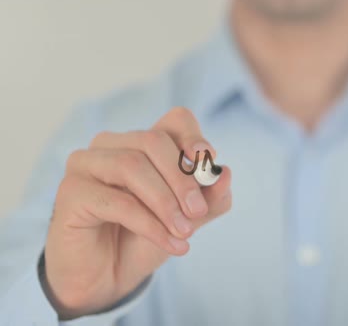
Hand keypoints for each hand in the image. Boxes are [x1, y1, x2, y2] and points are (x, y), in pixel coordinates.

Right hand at [43, 107, 231, 318]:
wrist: (108, 278)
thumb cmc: (145, 239)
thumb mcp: (186, 219)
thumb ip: (209, 199)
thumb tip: (226, 174)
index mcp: (143, 143)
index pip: (175, 121)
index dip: (193, 137)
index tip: (209, 163)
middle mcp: (111, 145)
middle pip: (153, 141)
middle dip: (183, 178)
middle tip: (199, 212)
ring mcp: (86, 164)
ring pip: (132, 166)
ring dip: (165, 202)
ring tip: (185, 232)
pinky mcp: (71, 192)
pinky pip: (117, 201)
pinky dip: (150, 224)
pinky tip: (171, 244)